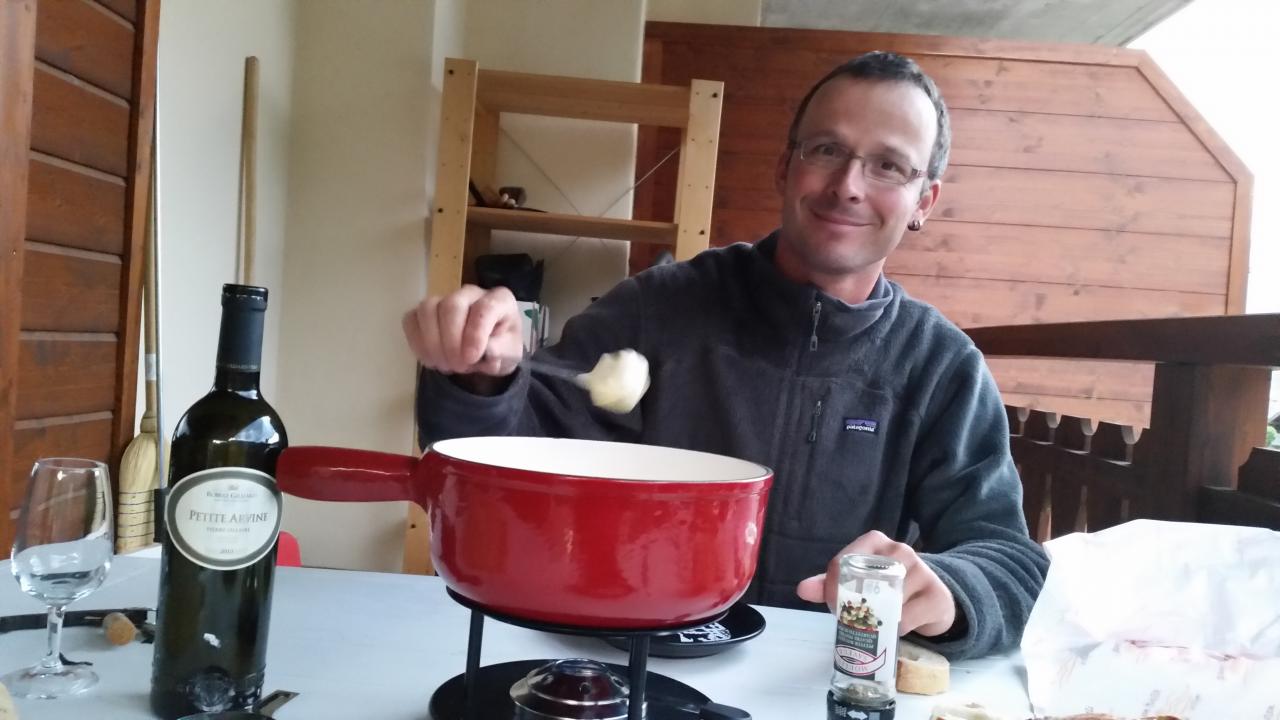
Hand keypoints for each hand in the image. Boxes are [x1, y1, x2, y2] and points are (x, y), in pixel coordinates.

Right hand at [402, 285, 523, 378]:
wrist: (486, 354)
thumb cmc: (500, 348)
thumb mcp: (510, 354)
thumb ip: (501, 350)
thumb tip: (487, 350)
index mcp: (499, 299)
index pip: (484, 308)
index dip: (475, 335)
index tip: (472, 358)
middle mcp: (471, 293)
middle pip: (451, 306)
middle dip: (451, 341)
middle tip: (459, 366)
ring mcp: (445, 299)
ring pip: (427, 309)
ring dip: (432, 343)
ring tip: (445, 365)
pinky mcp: (425, 312)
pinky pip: (411, 320)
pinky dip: (417, 343)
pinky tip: (431, 360)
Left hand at [795, 530, 956, 636]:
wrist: (932, 598)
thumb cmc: (888, 586)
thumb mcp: (858, 581)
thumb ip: (829, 584)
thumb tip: (801, 589)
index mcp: (875, 541)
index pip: (844, 561)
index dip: (833, 586)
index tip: (833, 605)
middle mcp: (900, 551)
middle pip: (866, 580)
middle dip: (854, 604)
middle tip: (853, 618)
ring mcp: (922, 571)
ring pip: (888, 602)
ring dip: (877, 619)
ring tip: (876, 623)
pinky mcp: (937, 596)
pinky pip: (907, 618)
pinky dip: (896, 628)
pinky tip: (895, 627)